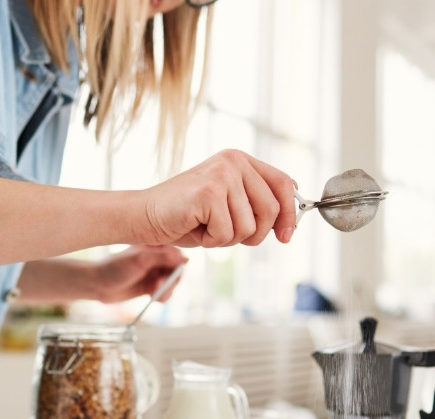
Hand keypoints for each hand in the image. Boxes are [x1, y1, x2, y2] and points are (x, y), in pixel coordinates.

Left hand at [92, 245, 186, 303]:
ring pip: (172, 283)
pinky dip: (162, 297)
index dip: (177, 266)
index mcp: (155, 246)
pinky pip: (165, 292)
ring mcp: (154, 272)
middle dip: (171, 281)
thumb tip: (186, 259)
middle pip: (177, 270)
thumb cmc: (115, 268)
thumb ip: (163, 258)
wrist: (98, 284)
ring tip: (153, 293)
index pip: (177, 254)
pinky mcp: (151, 285)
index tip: (166, 275)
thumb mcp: (140, 260)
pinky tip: (152, 298)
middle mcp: (157, 258)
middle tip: (158, 286)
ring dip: (167, 290)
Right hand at [135, 150, 297, 246]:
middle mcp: (233, 161)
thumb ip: (255, 205)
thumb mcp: (228, 206)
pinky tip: (195, 228)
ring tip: (205, 226)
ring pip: (249, 227)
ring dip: (227, 238)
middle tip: (226, 234)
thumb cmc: (185, 216)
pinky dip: (211, 241)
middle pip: (270, 210)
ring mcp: (221, 174)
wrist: (145, 216)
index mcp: (240, 160)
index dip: (289, 215)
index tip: (285, 237)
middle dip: (254, 234)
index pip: (283, 184)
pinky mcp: (209, 192)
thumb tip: (288, 224)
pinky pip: (227, 233)